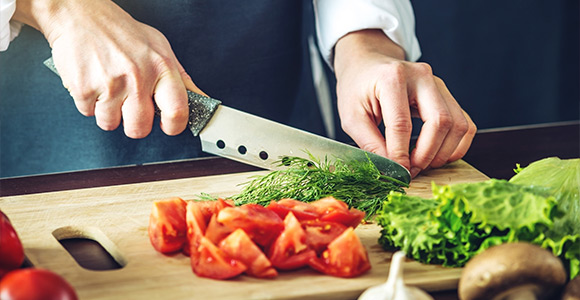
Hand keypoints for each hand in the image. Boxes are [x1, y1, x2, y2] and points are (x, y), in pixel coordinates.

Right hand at [14, 0, 204, 137]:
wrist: (79, 16)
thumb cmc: (122, 33)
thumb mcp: (160, 48)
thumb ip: (181, 78)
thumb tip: (203, 101)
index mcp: (161, 66)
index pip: (178, 111)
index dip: (174, 126)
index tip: (168, 126)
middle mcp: (137, 76)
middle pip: (140, 128)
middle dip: (135, 124)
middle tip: (131, 107)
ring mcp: (110, 83)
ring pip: (111, 124)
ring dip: (108, 112)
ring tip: (109, 88)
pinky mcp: (84, 88)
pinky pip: (88, 113)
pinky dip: (89, 103)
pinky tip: (94, 82)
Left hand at [334, 29, 475, 177]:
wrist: (367, 64)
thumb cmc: (357, 88)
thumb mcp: (351, 117)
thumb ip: (370, 143)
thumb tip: (392, 170)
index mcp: (392, 78)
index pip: (402, 124)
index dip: (401, 154)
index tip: (398, 173)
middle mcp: (421, 76)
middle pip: (440, 121)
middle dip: (427, 154)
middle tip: (411, 170)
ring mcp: (438, 83)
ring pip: (458, 124)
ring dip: (443, 152)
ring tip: (421, 164)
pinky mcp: (447, 94)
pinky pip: (465, 124)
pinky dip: (456, 146)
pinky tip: (436, 155)